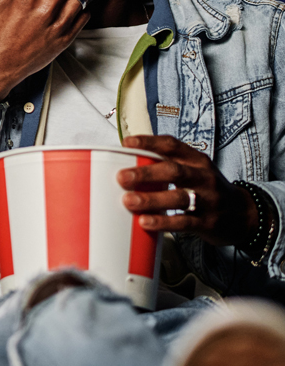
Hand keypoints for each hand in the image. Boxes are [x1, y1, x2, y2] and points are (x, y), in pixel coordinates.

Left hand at [117, 135, 257, 246]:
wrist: (244, 215)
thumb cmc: (208, 189)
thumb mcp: (195, 170)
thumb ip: (169, 164)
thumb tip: (131, 161)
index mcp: (197, 160)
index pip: (172, 145)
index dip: (149, 142)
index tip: (127, 143)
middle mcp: (203, 177)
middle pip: (173, 171)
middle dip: (146, 173)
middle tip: (122, 177)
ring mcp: (208, 200)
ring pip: (177, 197)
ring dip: (151, 199)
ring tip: (128, 200)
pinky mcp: (208, 222)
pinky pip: (183, 222)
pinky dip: (163, 222)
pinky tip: (145, 221)